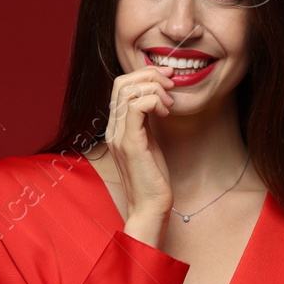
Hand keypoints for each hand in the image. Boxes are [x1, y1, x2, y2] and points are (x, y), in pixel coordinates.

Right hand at [104, 61, 175, 220]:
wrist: (149, 208)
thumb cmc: (153, 179)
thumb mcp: (150, 142)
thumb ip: (148, 121)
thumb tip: (157, 100)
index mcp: (116, 127)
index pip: (120, 86)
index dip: (144, 75)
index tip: (167, 81)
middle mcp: (113, 129)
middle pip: (121, 83)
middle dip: (150, 75)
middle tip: (171, 85)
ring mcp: (118, 136)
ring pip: (128, 91)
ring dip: (154, 88)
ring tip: (169, 103)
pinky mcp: (130, 144)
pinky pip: (137, 107)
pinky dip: (155, 101)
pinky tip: (166, 113)